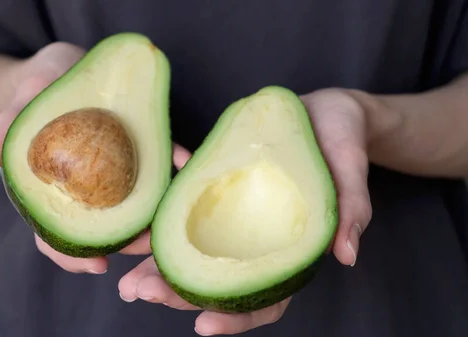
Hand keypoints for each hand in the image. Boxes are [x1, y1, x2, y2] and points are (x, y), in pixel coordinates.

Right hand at [0, 42, 156, 273]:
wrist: (69, 68)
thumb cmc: (41, 90)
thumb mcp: (23, 102)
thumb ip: (7, 128)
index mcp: (53, 192)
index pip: (56, 237)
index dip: (72, 255)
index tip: (97, 266)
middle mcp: (87, 190)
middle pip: (104, 229)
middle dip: (128, 242)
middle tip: (150, 244)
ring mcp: (115, 172)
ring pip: (135, 206)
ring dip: (154, 214)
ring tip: (170, 216)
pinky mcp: (139, 150)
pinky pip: (157, 164)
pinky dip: (171, 165)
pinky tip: (184, 164)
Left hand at [118, 88, 372, 334]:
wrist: (322, 112)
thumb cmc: (342, 143)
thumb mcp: (352, 169)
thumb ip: (351, 210)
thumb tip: (347, 256)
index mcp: (289, 252)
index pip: (264, 300)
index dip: (237, 318)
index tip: (203, 325)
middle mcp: (254, 243)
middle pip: (215, 282)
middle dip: (176, 292)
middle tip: (140, 293)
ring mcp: (231, 218)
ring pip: (191, 251)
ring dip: (157, 262)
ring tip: (124, 273)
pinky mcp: (215, 190)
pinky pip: (185, 207)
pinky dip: (162, 213)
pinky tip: (138, 214)